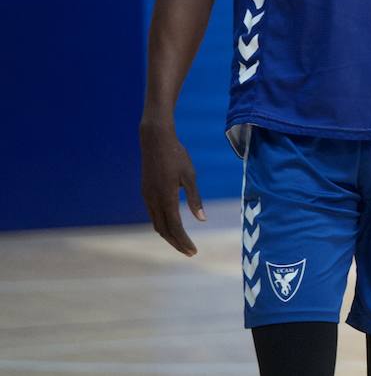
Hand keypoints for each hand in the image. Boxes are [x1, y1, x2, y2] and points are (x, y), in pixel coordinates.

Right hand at [139, 121, 204, 255]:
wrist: (155, 140)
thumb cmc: (177, 155)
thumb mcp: (190, 176)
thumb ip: (195, 199)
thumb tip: (202, 220)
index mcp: (165, 197)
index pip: (175, 227)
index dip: (184, 241)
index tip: (194, 251)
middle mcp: (153, 200)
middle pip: (164, 230)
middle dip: (177, 243)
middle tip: (190, 252)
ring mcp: (147, 196)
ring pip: (156, 223)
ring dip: (169, 235)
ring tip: (182, 243)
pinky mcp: (145, 192)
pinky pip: (153, 214)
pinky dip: (163, 224)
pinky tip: (172, 225)